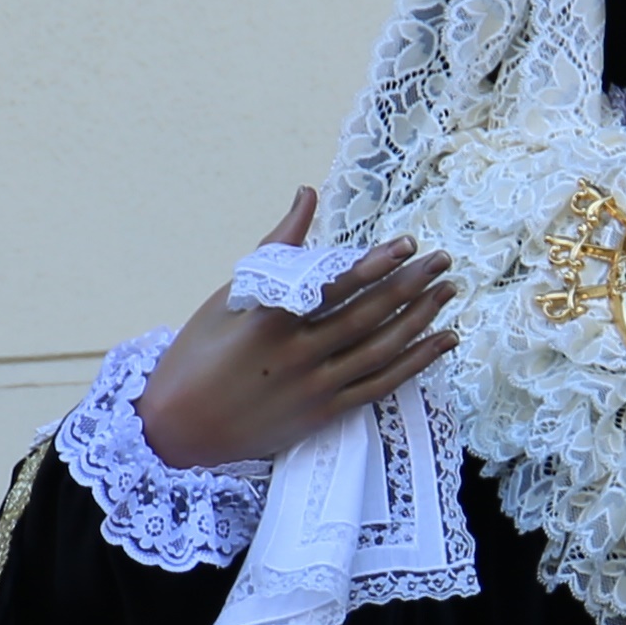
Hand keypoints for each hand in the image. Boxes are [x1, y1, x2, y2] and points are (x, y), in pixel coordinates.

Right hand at [131, 186, 457, 469]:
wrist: (177, 430)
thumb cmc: (196, 356)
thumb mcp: (229, 297)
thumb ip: (277, 248)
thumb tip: (307, 194)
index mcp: (270, 321)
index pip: (335, 287)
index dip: (375, 264)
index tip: (407, 245)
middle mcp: (298, 355)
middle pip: (368, 315)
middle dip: (410, 284)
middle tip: (443, 260)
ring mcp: (314, 388)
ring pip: (381, 349)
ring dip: (421, 319)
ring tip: (448, 292)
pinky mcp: (324, 414)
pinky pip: (380, 386)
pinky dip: (416, 363)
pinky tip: (442, 342)